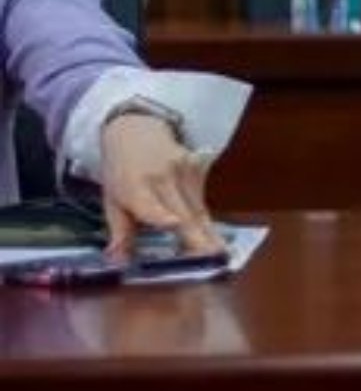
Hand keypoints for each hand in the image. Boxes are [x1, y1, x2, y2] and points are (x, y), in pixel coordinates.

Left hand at [99, 114, 223, 258]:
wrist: (138, 129)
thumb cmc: (121, 168)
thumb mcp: (112, 199)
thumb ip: (120, 232)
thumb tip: (120, 262)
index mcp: (133, 186)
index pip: (149, 203)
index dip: (161, 214)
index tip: (175, 224)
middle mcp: (162, 177)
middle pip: (183, 211)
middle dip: (199, 235)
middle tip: (213, 256)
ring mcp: (184, 170)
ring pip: (199, 208)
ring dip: (208, 233)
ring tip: (218, 253)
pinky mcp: (199, 168)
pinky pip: (202, 201)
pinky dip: (205, 220)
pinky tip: (211, 237)